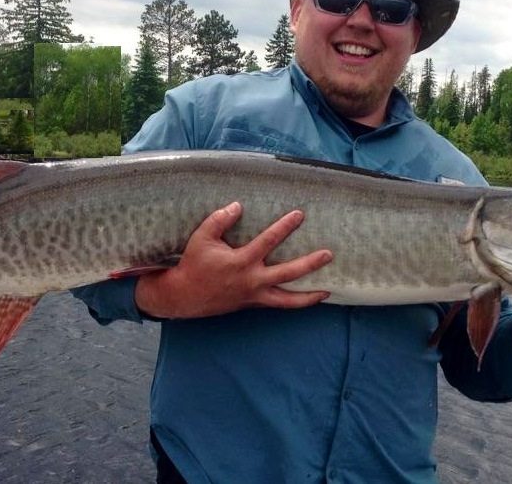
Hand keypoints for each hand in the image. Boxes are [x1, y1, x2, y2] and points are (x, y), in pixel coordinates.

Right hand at [134, 202, 333, 318]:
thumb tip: (238, 206)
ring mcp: (254, 295)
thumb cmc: (193, 264)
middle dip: (310, 263)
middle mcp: (252, 280)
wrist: (183, 296)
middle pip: (288, 273)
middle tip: (328, 254)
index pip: (269, 240)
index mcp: (242, 261)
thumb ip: (220, 220)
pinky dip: (293, 303)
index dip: (285, 226)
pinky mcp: (252, 304)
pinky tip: (305, 297)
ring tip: (327, 290)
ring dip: (308, 296)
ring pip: (287, 300)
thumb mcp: (201, 237)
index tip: (299, 214)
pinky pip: (278, 305)